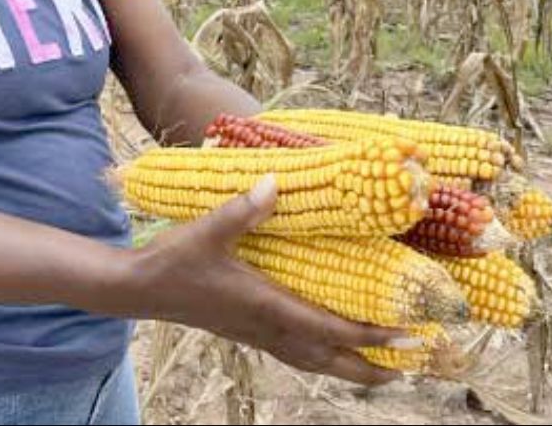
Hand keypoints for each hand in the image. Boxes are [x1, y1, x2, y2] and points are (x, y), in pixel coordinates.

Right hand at [125, 175, 410, 386]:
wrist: (139, 291)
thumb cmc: (174, 260)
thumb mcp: (207, 230)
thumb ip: (243, 209)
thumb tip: (275, 182)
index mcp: (267, 307)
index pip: (332, 328)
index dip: (374, 333)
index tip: (409, 333)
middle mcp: (268, 328)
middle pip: (331, 359)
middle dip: (373, 365)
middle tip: (412, 363)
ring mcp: (258, 335)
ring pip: (315, 360)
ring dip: (350, 366)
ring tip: (383, 368)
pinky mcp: (248, 332)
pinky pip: (296, 353)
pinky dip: (323, 355)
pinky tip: (329, 348)